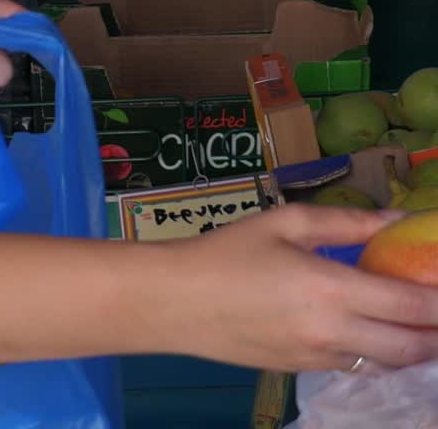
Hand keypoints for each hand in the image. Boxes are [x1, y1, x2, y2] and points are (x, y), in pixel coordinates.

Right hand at [165, 204, 437, 371]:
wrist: (178, 301)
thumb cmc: (229, 252)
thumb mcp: (286, 221)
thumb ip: (346, 221)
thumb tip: (394, 219)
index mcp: (330, 288)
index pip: (408, 305)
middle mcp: (332, 332)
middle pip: (408, 348)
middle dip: (434, 334)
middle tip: (436, 311)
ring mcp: (318, 358)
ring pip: (385, 365)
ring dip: (411, 349)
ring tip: (418, 326)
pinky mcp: (302, 371)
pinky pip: (356, 368)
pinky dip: (377, 355)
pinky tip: (376, 334)